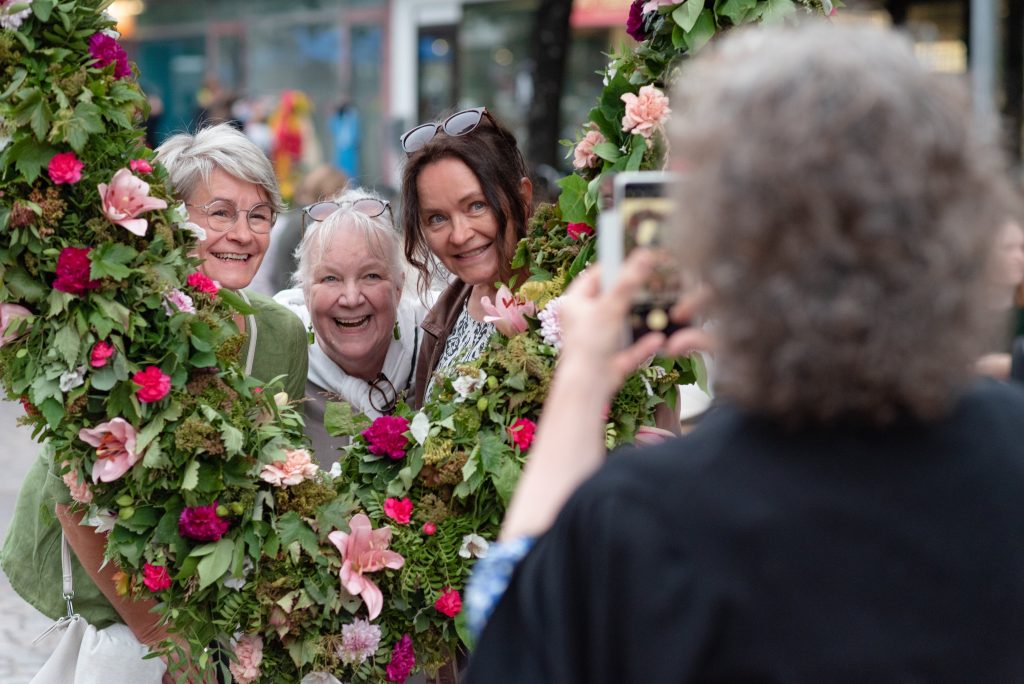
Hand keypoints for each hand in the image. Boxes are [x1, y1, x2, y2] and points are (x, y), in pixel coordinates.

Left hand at [559, 250, 713, 399]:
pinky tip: (658, 339)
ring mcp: (599, 339)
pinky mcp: (611, 358)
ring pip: (624, 323)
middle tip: (654, 281)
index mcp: (575, 302)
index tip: (638, 258)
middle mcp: (585, 319)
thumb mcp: (610, 307)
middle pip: (613, 298)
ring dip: (641, 318)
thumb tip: (644, 255)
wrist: (588, 387)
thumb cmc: (588, 345)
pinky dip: (644, 344)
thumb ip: (628, 282)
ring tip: (661, 305)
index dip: (617, 265)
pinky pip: (632, 347)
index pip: (597, 275)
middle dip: (633, 292)